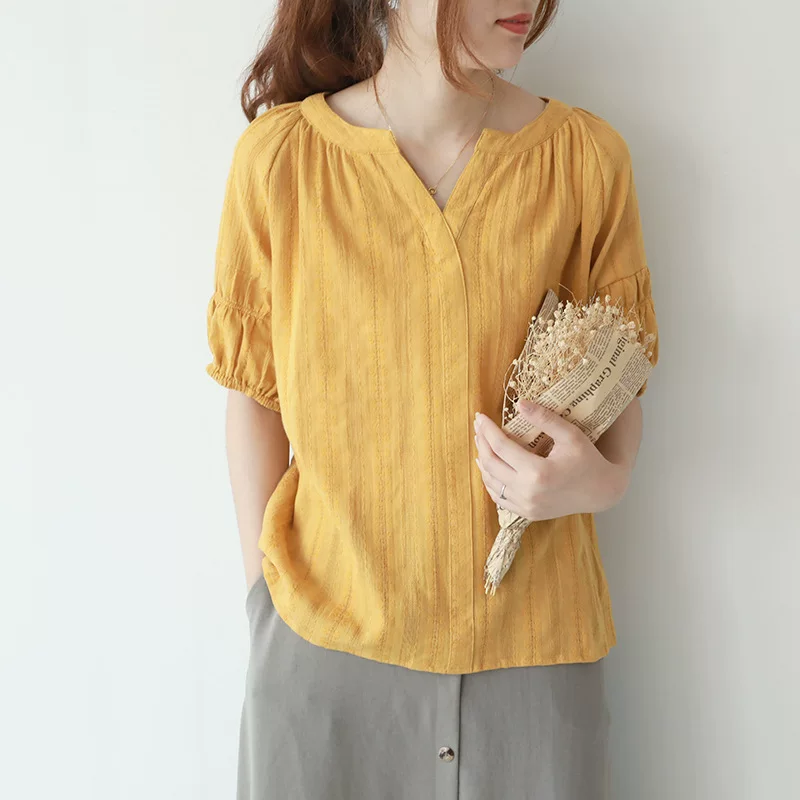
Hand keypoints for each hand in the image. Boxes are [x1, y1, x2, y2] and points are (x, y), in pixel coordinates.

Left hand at [473, 399, 628, 519]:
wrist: (601, 492)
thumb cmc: (588, 459)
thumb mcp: (571, 435)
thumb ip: (545, 418)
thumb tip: (519, 403)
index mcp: (538, 473)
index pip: (501, 447)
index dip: (487, 430)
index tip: (480, 417)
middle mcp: (529, 493)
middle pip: (491, 464)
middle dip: (482, 443)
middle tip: (479, 427)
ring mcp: (526, 506)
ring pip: (491, 483)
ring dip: (483, 462)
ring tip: (482, 443)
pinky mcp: (528, 514)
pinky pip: (499, 498)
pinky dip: (491, 481)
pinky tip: (490, 467)